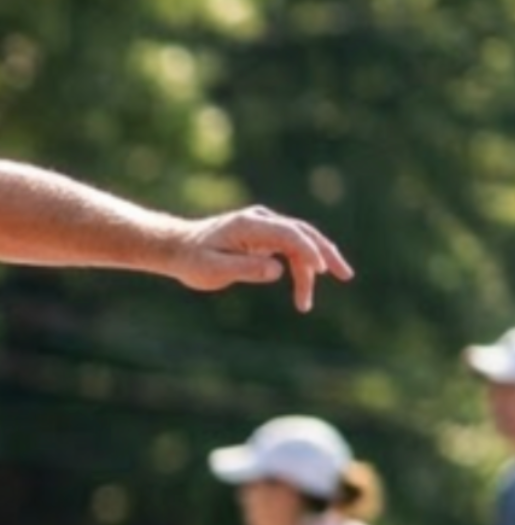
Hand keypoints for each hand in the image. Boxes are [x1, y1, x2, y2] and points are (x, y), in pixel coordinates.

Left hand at [175, 207, 354, 310]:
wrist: (179, 248)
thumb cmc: (192, 260)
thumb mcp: (213, 269)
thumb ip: (244, 268)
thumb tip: (278, 270)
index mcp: (249, 224)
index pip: (288, 233)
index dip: (307, 250)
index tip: (320, 269)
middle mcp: (261, 220)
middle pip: (303, 234)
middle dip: (325, 254)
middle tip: (345, 275)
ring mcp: (265, 227)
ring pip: (299, 244)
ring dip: (310, 270)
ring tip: (306, 304)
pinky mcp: (265, 237)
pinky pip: (290, 250)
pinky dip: (299, 268)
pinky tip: (303, 289)